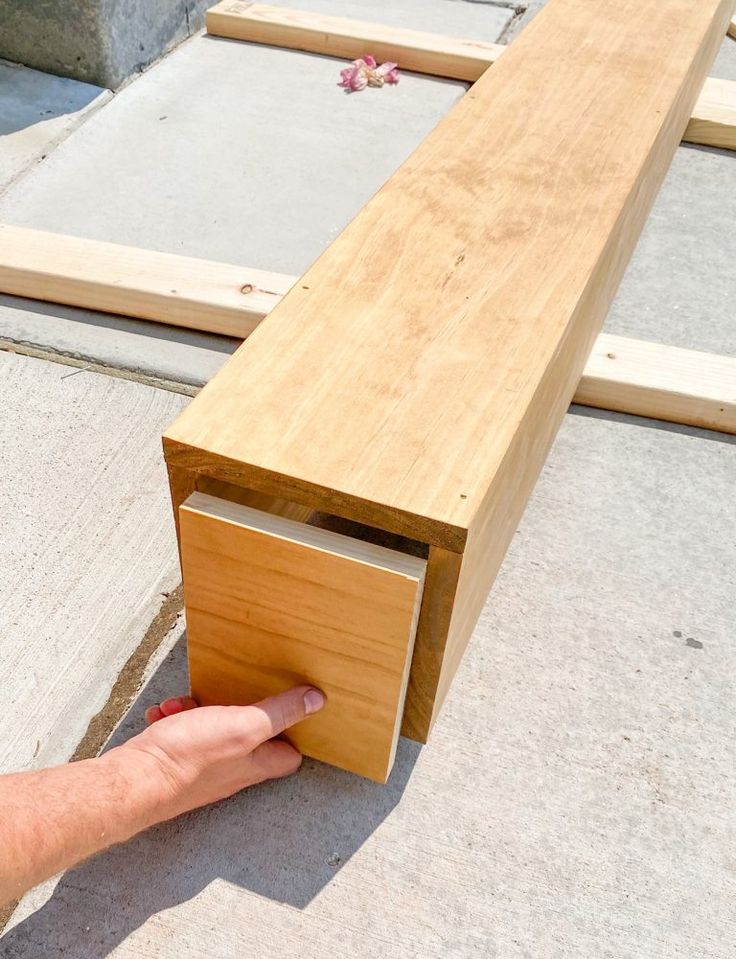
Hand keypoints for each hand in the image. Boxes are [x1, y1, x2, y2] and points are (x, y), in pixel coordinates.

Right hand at [113, 686, 324, 819]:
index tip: (293, 706)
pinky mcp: (176, 763)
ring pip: (211, 730)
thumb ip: (279, 714)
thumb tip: (316, 701)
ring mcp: (202, 769)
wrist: (134, 779)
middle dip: (237, 709)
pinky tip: (164, 713)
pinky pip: (182, 735)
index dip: (294, 732)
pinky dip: (175, 719)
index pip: (289, 756)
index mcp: (254, 764)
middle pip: (248, 737)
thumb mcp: (243, 726)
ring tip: (185, 704)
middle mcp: (231, 771)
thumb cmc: (189, 757)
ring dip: (199, 709)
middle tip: (227, 692)